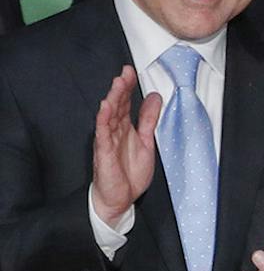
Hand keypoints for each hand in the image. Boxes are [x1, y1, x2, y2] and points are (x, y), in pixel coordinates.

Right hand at [90, 67, 160, 226]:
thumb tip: (154, 98)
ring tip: (117, 84)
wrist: (120, 198)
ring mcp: (107, 141)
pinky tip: (105, 108)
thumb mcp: (146, 142)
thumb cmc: (129, 172)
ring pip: (108, 116)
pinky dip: (104, 120)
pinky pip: (103, 134)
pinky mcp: (103, 152)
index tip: (131, 71)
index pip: (125, 104)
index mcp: (125, 129)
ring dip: (113, 99)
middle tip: (125, 72)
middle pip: (116, 106)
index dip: (128, 88)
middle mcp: (115, 132)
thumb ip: (148, 120)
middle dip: (121, 88)